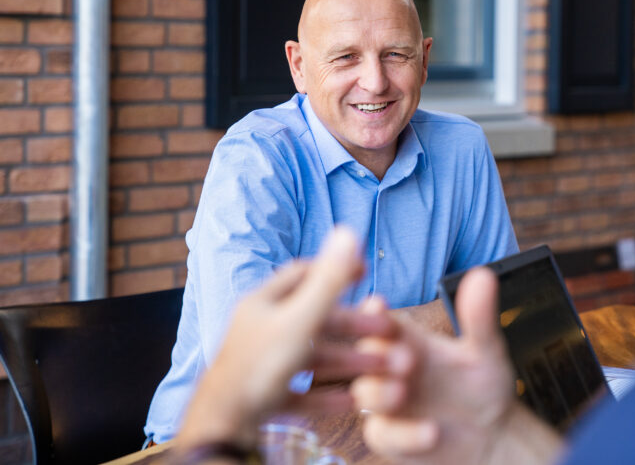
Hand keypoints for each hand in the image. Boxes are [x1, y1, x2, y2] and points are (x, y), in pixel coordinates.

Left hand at [176, 226, 395, 449]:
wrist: (224, 429)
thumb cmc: (259, 368)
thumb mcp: (301, 320)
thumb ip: (328, 281)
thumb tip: (346, 231)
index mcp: (263, 302)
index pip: (302, 273)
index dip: (334, 269)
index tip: (364, 272)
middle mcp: (259, 328)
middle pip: (314, 320)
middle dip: (353, 326)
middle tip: (385, 329)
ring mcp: (260, 363)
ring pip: (311, 357)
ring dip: (347, 361)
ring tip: (380, 369)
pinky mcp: (262, 397)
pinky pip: (300, 391)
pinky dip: (326, 394)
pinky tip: (351, 400)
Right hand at [352, 267, 562, 464]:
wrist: (494, 438)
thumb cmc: (483, 385)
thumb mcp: (486, 350)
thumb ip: (479, 317)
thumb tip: (483, 275)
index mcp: (407, 339)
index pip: (379, 319)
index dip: (372, 312)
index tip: (378, 306)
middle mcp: (390, 367)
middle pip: (364, 354)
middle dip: (376, 353)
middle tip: (403, 357)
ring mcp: (387, 403)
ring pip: (363, 393)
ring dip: (379, 392)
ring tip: (403, 392)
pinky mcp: (390, 437)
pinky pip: (382, 434)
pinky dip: (404, 434)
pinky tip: (431, 432)